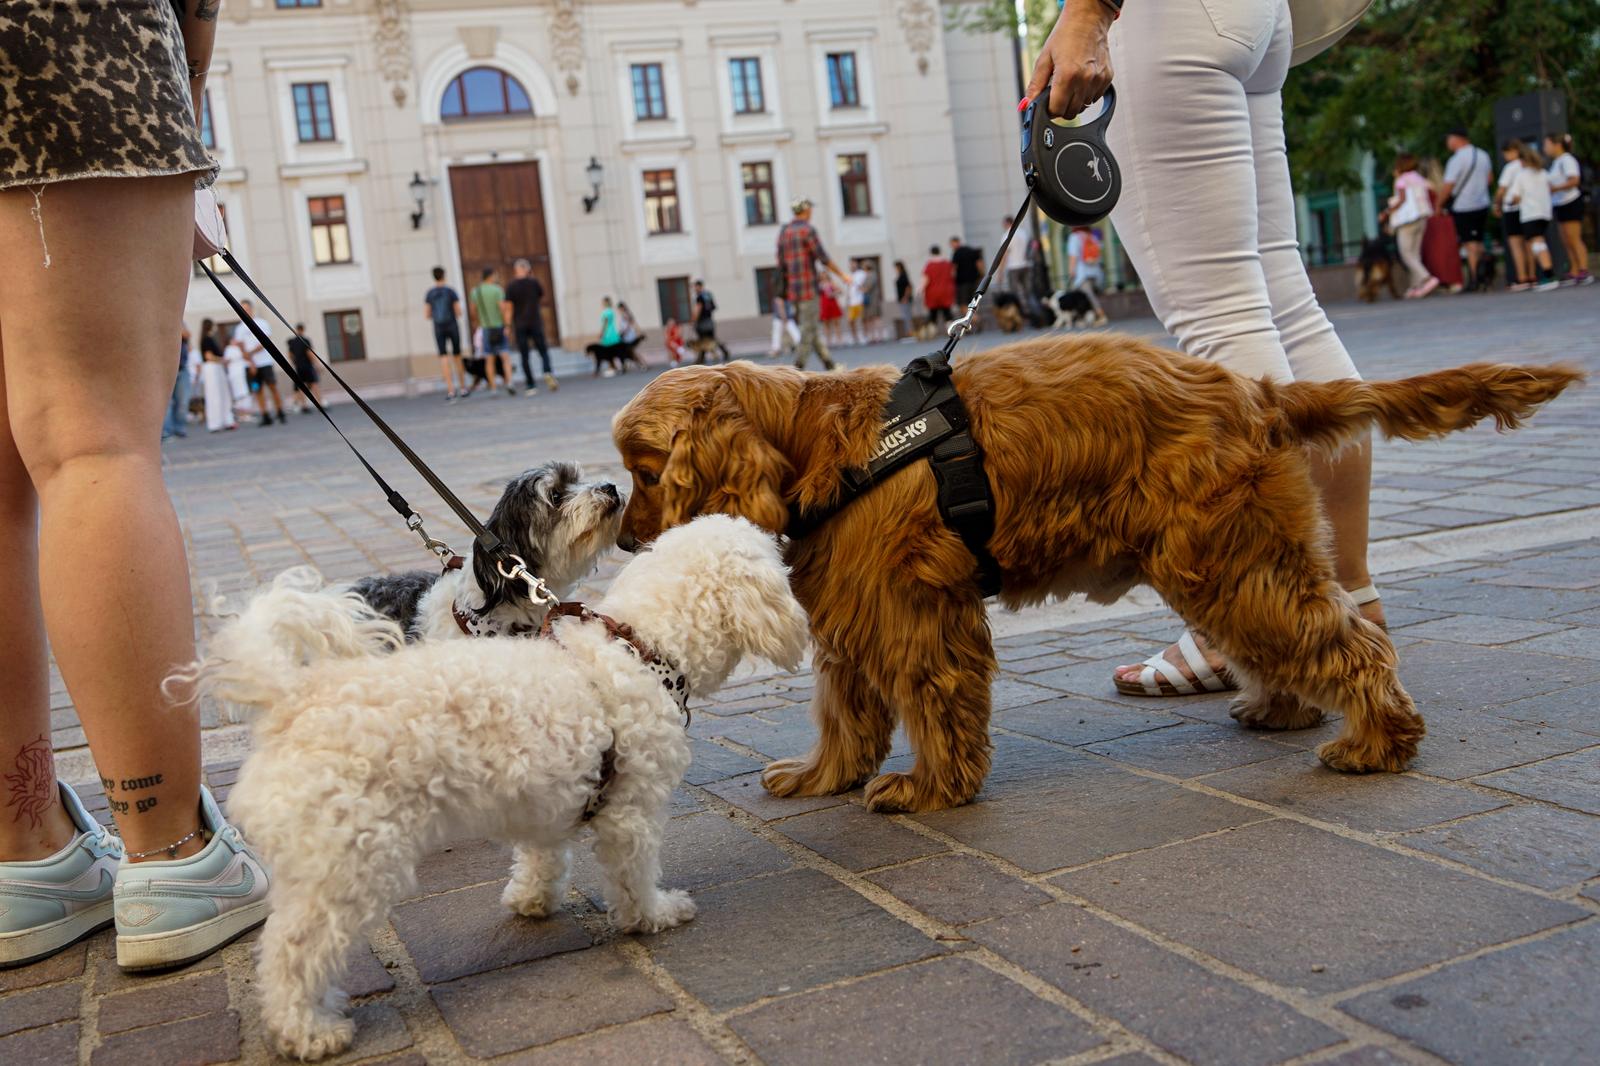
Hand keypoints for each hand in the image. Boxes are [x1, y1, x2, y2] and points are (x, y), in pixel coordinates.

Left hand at [1026, 1, 1114, 119]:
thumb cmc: (1065, 36)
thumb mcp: (1044, 59)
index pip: (1057, 110)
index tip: (1047, 104)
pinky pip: (1095, 98)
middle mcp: (1085, 79)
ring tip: (1070, 83)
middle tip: (1057, 94)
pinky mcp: (1107, 78)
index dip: (1049, 110)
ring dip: (1075, 101)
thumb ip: (1035, 85)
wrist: (1088, 19)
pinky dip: (1087, 94)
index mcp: (1067, 75)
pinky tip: (1081, 79)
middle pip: (1071, 112)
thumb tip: (1027, 104)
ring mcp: (1098, 79)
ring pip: (1083, 107)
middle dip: (1061, 107)